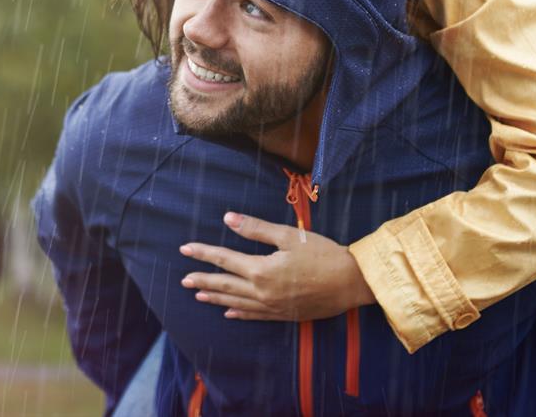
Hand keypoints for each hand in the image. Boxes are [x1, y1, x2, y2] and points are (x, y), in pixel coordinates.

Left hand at [179, 211, 376, 320]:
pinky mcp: (283, 315)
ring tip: (199, 294)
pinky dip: (238, 313)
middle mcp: (262, 292)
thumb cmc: (323, 255)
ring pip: (236, 302)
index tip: (185, 249)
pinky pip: (253, 315)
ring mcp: (272, 306)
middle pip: (225, 284)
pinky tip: (228, 312)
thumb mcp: (290, 236)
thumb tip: (229, 219)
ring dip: (216, 297)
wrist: (351, 283)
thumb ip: (257, 229)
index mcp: (261, 270)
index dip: (203, 253)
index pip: (224, 259)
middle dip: (203, 279)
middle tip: (184, 279)